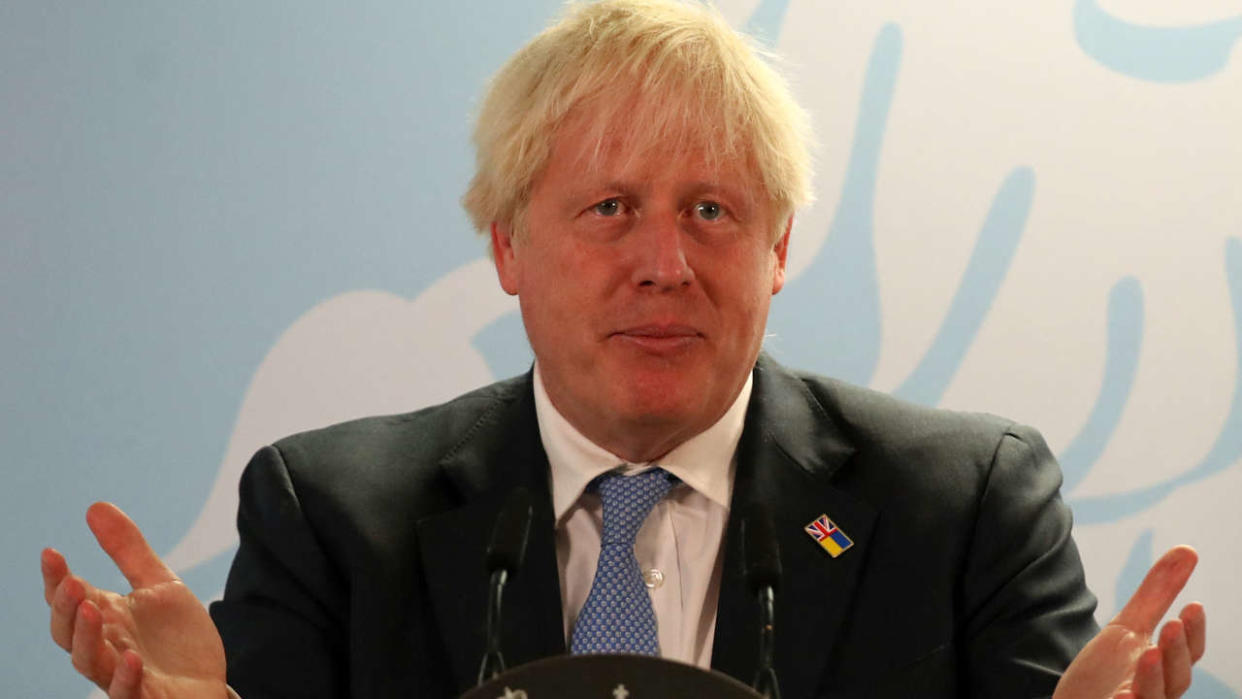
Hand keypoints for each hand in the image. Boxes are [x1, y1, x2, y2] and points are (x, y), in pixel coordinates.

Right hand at [42, 502, 227, 697]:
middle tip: (72, 583)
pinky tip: (131, 658)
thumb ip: (128, 550)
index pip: (69, 599)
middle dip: (66, 608)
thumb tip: (95, 506)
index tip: (51, 552)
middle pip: (69, 632)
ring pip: (90, 663)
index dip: (55, 579)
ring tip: (91, 609)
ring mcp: (123, 675)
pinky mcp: (146, 697)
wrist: (207, 680)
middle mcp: (107, 647)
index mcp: (106, 618)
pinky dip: (125, 678)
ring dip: (87, 638)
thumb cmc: (176, 638)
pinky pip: (127, 693)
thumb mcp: (159, 584)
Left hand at [1054, 545, 1205, 698]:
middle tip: (1172, 624)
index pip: (1189, 651)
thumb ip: (1157, 594)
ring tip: (1150, 653)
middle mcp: (1157, 692)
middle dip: (1176, 651)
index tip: (1193, 605)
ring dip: (1154, 678)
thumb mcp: (1127, 627)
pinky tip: (1120, 697)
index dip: (1193, 631)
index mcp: (1164, 667)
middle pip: (1177, 676)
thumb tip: (1188, 550)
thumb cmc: (1107, 670)